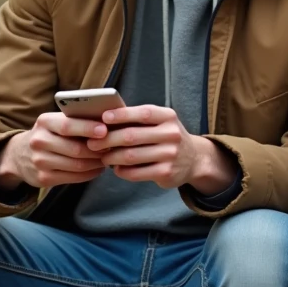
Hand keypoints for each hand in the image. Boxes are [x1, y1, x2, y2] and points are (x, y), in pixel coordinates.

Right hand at [0, 112, 108, 190]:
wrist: (18, 155)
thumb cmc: (49, 134)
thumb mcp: (55, 122)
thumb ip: (76, 120)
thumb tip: (108, 120)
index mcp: (44, 122)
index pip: (67, 126)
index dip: (88, 128)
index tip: (105, 130)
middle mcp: (39, 141)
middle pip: (76, 149)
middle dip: (98, 149)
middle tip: (113, 147)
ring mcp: (40, 162)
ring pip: (77, 165)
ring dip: (97, 163)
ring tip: (107, 158)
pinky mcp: (43, 178)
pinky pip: (74, 178)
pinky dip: (90, 174)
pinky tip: (97, 169)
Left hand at [86, 105, 236, 194]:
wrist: (194, 159)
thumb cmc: (167, 137)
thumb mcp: (161, 122)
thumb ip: (139, 119)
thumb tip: (104, 120)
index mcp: (168, 117)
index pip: (142, 113)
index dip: (121, 115)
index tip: (103, 118)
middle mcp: (171, 134)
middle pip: (131, 136)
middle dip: (108, 140)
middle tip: (93, 144)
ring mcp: (170, 154)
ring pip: (131, 156)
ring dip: (111, 158)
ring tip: (103, 157)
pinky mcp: (166, 172)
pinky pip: (136, 173)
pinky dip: (122, 171)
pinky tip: (117, 169)